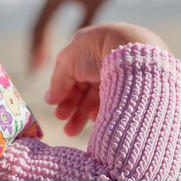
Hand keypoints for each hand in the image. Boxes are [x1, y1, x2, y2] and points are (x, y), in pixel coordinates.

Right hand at [46, 23, 167, 136]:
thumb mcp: (68, 64)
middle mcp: (98, 60)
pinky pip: (110, 100)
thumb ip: (57, 82)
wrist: (131, 49)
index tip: (52, 103)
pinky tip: (93, 120)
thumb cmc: (95, 50)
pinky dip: (100, 111)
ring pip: (93, 97)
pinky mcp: (126, 84)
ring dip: (80, 114)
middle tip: (61, 119)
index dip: (59, 88)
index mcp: (84, 49)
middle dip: (68, 105)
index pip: (66, 71)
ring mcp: (113, 72)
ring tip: (70, 132)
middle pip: (80, 87)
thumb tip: (49, 100)